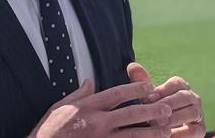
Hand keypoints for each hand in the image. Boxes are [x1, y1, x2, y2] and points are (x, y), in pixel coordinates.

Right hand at [29, 79, 172, 137]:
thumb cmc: (48, 131)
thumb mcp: (59, 107)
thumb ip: (78, 94)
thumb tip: (90, 81)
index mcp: (87, 107)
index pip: (117, 93)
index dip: (136, 88)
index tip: (149, 86)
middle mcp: (96, 123)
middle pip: (131, 113)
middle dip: (151, 110)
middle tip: (167, 108)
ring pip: (133, 135)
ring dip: (152, 133)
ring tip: (166, 131)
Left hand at [127, 63, 205, 137]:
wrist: (162, 132)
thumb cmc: (154, 111)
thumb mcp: (148, 98)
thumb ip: (141, 83)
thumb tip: (132, 66)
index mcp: (181, 88)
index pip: (177, 83)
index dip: (163, 90)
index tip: (148, 99)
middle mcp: (193, 98)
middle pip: (185, 96)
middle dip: (168, 104)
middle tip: (152, 113)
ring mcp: (198, 114)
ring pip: (192, 112)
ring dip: (175, 118)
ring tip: (158, 124)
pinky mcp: (200, 130)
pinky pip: (195, 130)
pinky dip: (182, 133)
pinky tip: (168, 135)